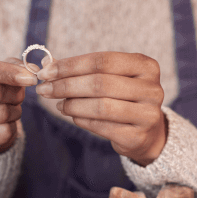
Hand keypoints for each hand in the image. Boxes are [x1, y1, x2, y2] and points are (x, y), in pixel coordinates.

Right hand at [0, 57, 37, 154]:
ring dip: (15, 110)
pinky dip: (12, 127)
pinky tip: (5, 124)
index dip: (6, 72)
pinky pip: (2, 132)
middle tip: (20, 94)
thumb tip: (30, 71)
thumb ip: (14, 66)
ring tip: (12, 108)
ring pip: (0, 113)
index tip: (29, 77)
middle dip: (14, 93)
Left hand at [35, 52, 166, 165]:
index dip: (71, 65)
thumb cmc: (123, 98)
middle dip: (66, 86)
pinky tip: (72, 116)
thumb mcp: (110, 78)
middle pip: (100, 83)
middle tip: (44, 90)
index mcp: (146, 66)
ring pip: (100, 106)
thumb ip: (82, 70)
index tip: (46, 72)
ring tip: (59, 104)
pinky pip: (102, 127)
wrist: (147, 132)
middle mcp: (152, 89)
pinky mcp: (138, 137)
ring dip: (72, 105)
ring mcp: (148, 115)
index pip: (102, 61)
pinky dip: (82, 120)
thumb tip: (47, 64)